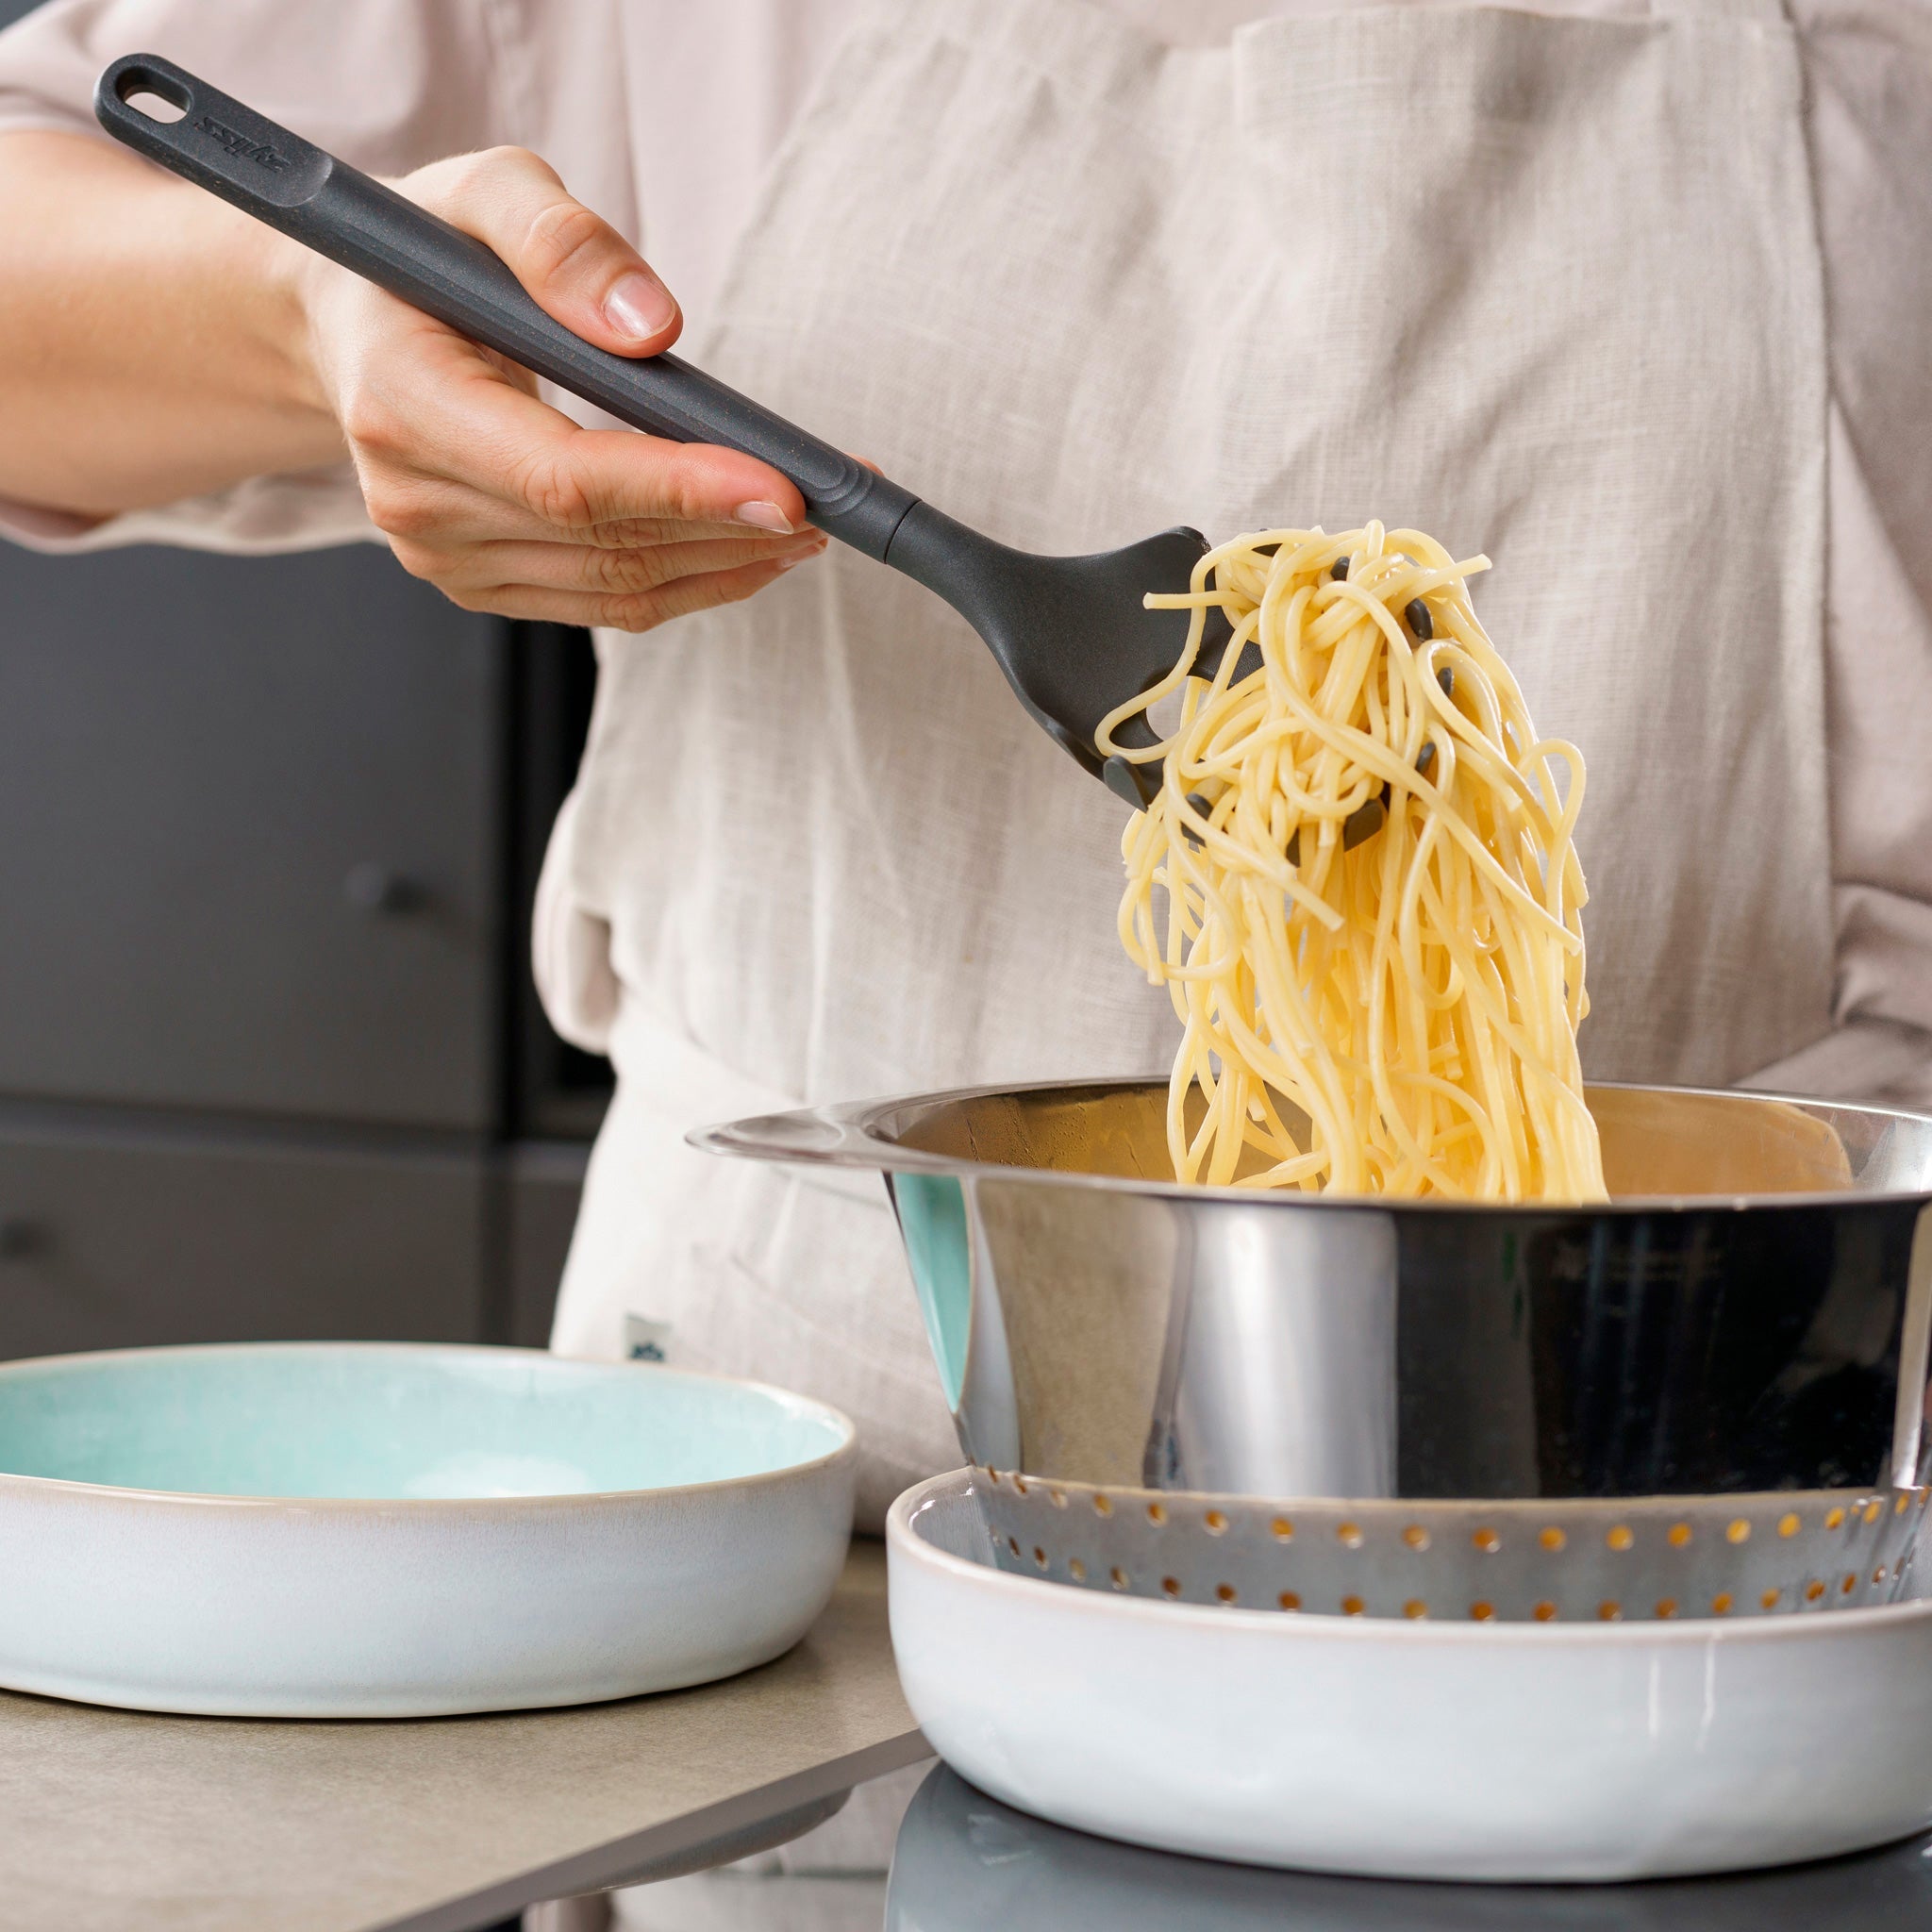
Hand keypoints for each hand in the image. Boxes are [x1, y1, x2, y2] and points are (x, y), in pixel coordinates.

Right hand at [292, 147, 825, 629]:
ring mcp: (446, 557)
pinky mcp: (481, 583)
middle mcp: (416, 502)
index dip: (681, 489)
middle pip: (607, 543)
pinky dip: (691, 580)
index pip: (564, 479)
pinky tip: (751, 549)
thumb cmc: (425, 251)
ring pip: (617, 587)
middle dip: (734, 526)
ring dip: (728, 563)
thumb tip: (652, 329)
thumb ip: (563, 241)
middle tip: (833, 499)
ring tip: (811, 526)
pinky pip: (606, 604)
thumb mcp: (486, 190)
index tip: (784, 490)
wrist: (351, 325)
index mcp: (403, 403)